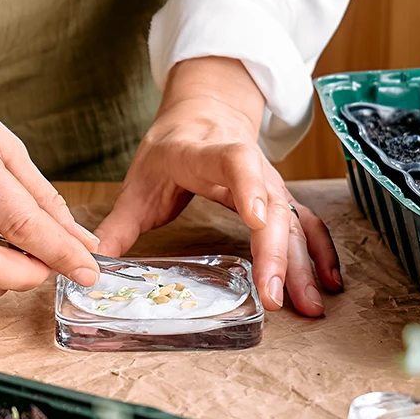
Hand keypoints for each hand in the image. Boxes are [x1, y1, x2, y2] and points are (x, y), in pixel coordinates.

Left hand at [94, 57, 342, 315]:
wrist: (207, 112)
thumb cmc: (172, 148)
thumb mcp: (140, 180)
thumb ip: (119, 223)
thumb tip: (92, 261)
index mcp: (208, 154)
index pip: (235, 163)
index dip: (249, 189)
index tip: (258, 220)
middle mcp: (249, 168)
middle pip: (271, 207)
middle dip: (276, 253)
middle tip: (273, 296)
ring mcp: (270, 185)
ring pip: (293, 222)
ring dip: (302, 264)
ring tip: (308, 305)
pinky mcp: (281, 200)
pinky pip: (306, 226)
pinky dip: (318, 254)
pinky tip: (326, 284)